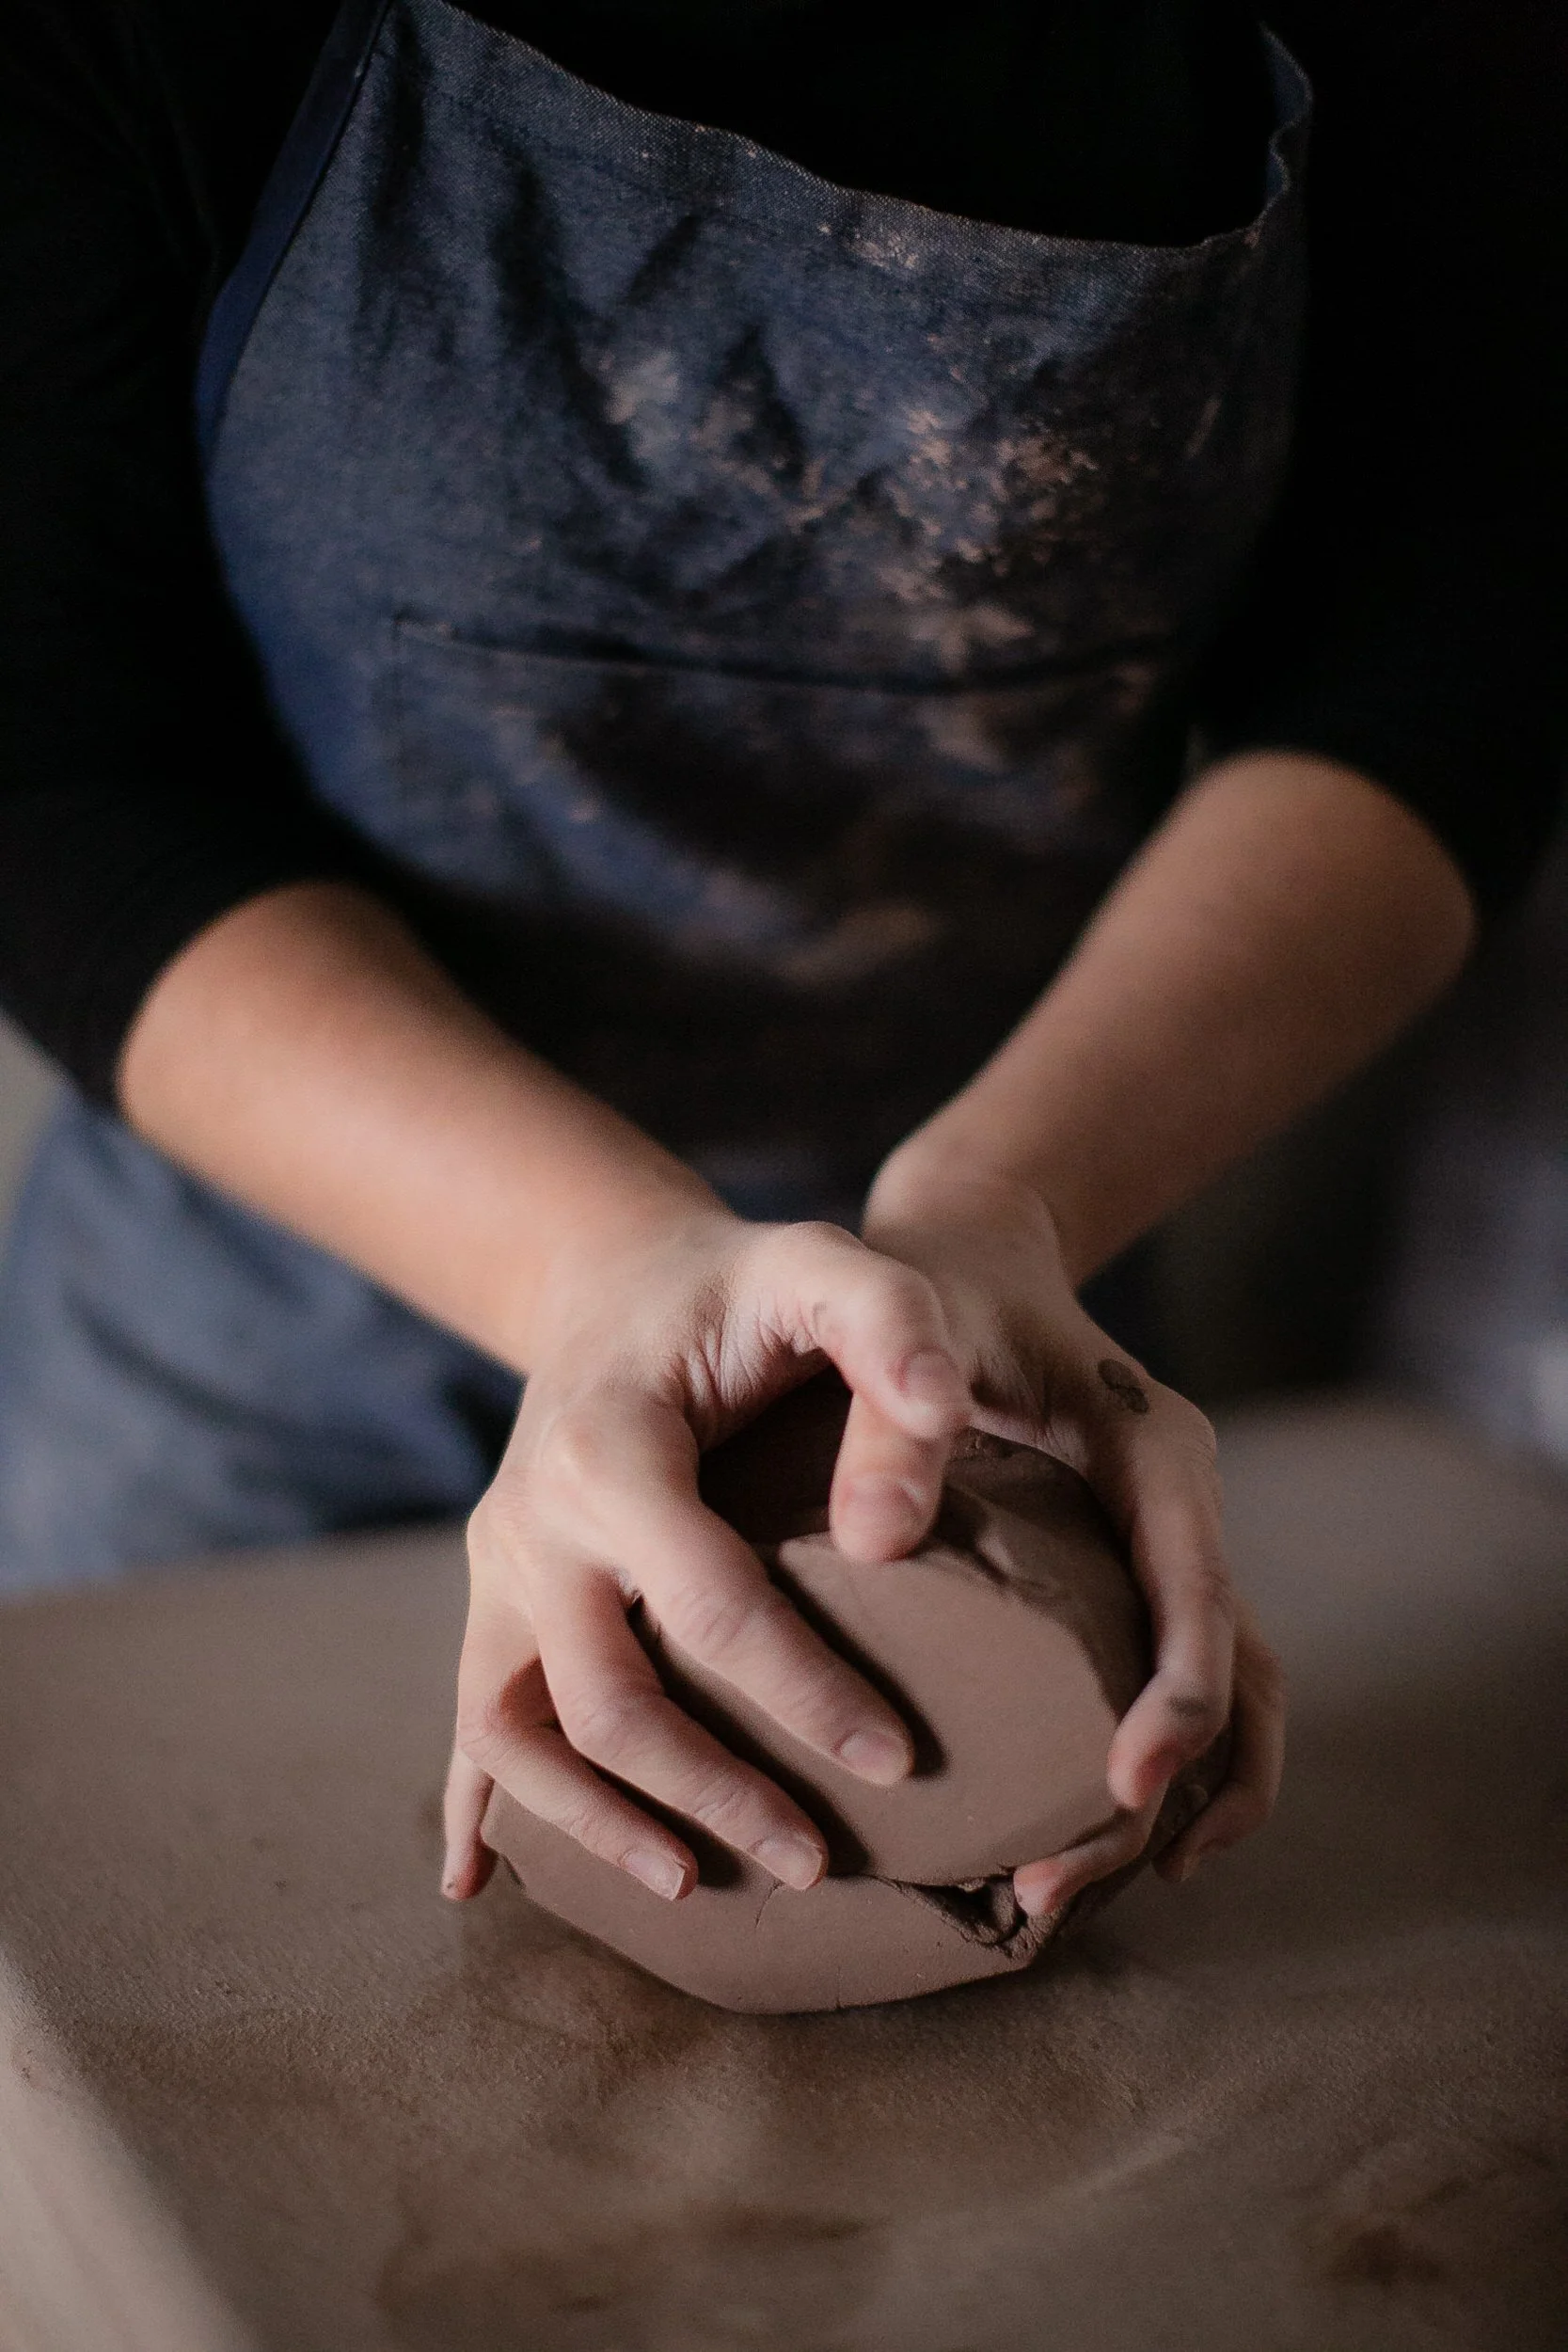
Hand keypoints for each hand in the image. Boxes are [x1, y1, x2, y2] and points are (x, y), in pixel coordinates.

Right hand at [441, 1202, 972, 1902]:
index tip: (898, 1762)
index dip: (806, 1694)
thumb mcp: (831, 1270)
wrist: (617, 1275)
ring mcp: (495, 1565)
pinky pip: (466, 1717)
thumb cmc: (746, 1285)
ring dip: (597, 1825)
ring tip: (694, 1887)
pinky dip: (476, 1808)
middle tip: (819, 1863)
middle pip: (606, 1701)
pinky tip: (476, 1884)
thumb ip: (895, 1343)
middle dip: (713, 1794)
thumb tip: (895, 1529)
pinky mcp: (488, 1596)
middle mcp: (528, 1518)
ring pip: (514, 1733)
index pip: (710, 1606)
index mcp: (609, 1447)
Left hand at [853, 1155, 1285, 1918]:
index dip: (1178, 1698)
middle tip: (1055, 1881)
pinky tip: (1067, 1833)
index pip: (1199, 1595)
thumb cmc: (933, 1286)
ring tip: (1058, 1894)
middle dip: (1167, 1795)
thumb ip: (891, 1421)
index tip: (1125, 1784)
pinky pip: (1166, 1692)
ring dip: (1168, 1808)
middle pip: (1228, 1682)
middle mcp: (1177, 1516)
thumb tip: (871, 1547)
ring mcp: (1157, 1555)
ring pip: (1220, 1707)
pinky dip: (1146, 1773)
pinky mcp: (1118, 1582)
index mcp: (1156, 1456)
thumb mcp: (916, 1327)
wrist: (961, 1246)